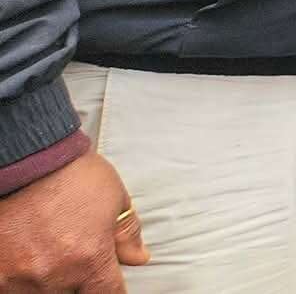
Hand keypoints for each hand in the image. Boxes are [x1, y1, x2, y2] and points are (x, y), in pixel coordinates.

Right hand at [0, 150, 148, 291]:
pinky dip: (20, 278)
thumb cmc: (68, 174)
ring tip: (46, 250)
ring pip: (40, 293)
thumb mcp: (113, 198)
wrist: (25, 160)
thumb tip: (137, 257)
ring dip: (47, 280)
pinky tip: (26, 256)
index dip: (109, 289)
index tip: (107, 283)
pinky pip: (12, 287)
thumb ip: (126, 234)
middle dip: (77, 281)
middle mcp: (53, 276)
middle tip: (73, 254)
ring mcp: (19, 278)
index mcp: (89, 260)